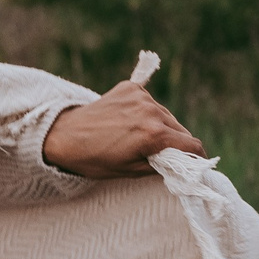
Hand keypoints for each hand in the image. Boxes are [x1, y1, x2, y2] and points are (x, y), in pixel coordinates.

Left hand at [39, 81, 204, 178]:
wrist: (62, 135)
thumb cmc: (93, 159)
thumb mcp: (130, 171)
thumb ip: (161, 166)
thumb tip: (179, 165)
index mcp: (153, 135)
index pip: (192, 145)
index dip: (196, 158)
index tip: (195, 165)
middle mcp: (151, 111)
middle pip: (180, 129)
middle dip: (177, 143)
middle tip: (164, 155)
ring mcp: (141, 97)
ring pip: (166, 116)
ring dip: (162, 127)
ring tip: (141, 138)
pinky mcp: (131, 87)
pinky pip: (149, 103)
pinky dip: (146, 113)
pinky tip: (129, 122)